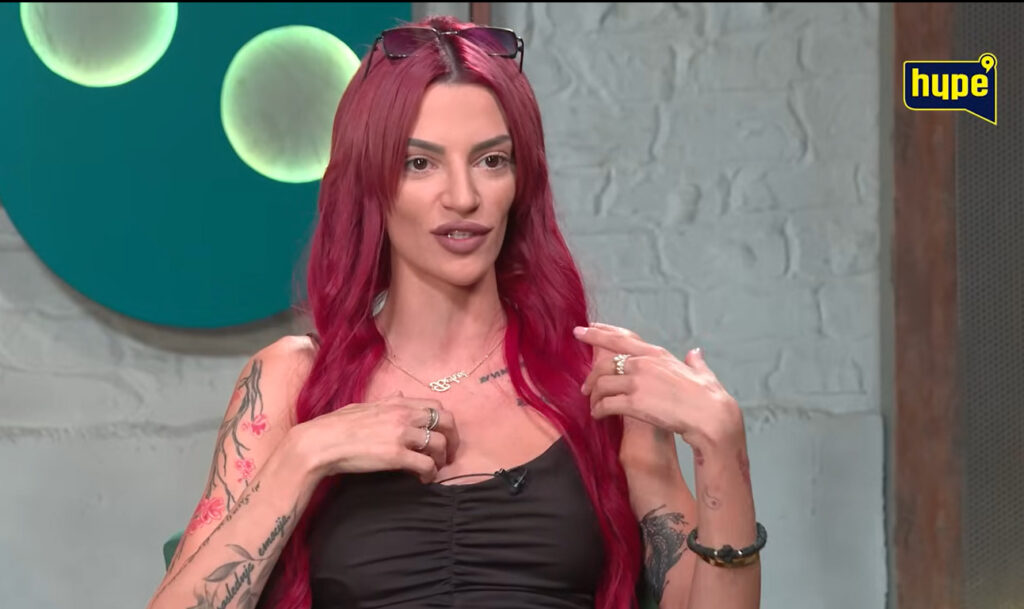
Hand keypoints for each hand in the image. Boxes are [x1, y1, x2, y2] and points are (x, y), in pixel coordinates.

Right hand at [291, 391, 459, 483]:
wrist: (319, 442)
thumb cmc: (336, 426)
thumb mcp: (363, 406)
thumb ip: (386, 401)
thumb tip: (400, 394)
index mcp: (397, 402)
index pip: (436, 406)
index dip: (444, 422)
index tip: (443, 435)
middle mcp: (404, 415)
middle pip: (447, 422)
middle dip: (454, 439)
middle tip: (450, 455)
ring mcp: (401, 434)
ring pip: (440, 444)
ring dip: (442, 459)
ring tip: (435, 469)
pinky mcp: (397, 455)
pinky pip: (427, 464)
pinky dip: (430, 474)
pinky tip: (424, 480)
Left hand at [575, 322, 741, 449]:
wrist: (710, 417)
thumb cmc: (708, 397)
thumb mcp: (700, 372)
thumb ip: (694, 361)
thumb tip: (695, 352)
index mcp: (656, 353)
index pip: (620, 338)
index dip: (598, 333)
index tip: (582, 330)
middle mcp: (643, 363)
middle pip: (604, 364)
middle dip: (590, 375)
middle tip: (585, 387)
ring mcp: (637, 382)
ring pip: (601, 384)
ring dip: (594, 396)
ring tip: (593, 405)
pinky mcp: (634, 403)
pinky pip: (606, 404)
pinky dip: (598, 410)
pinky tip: (598, 416)